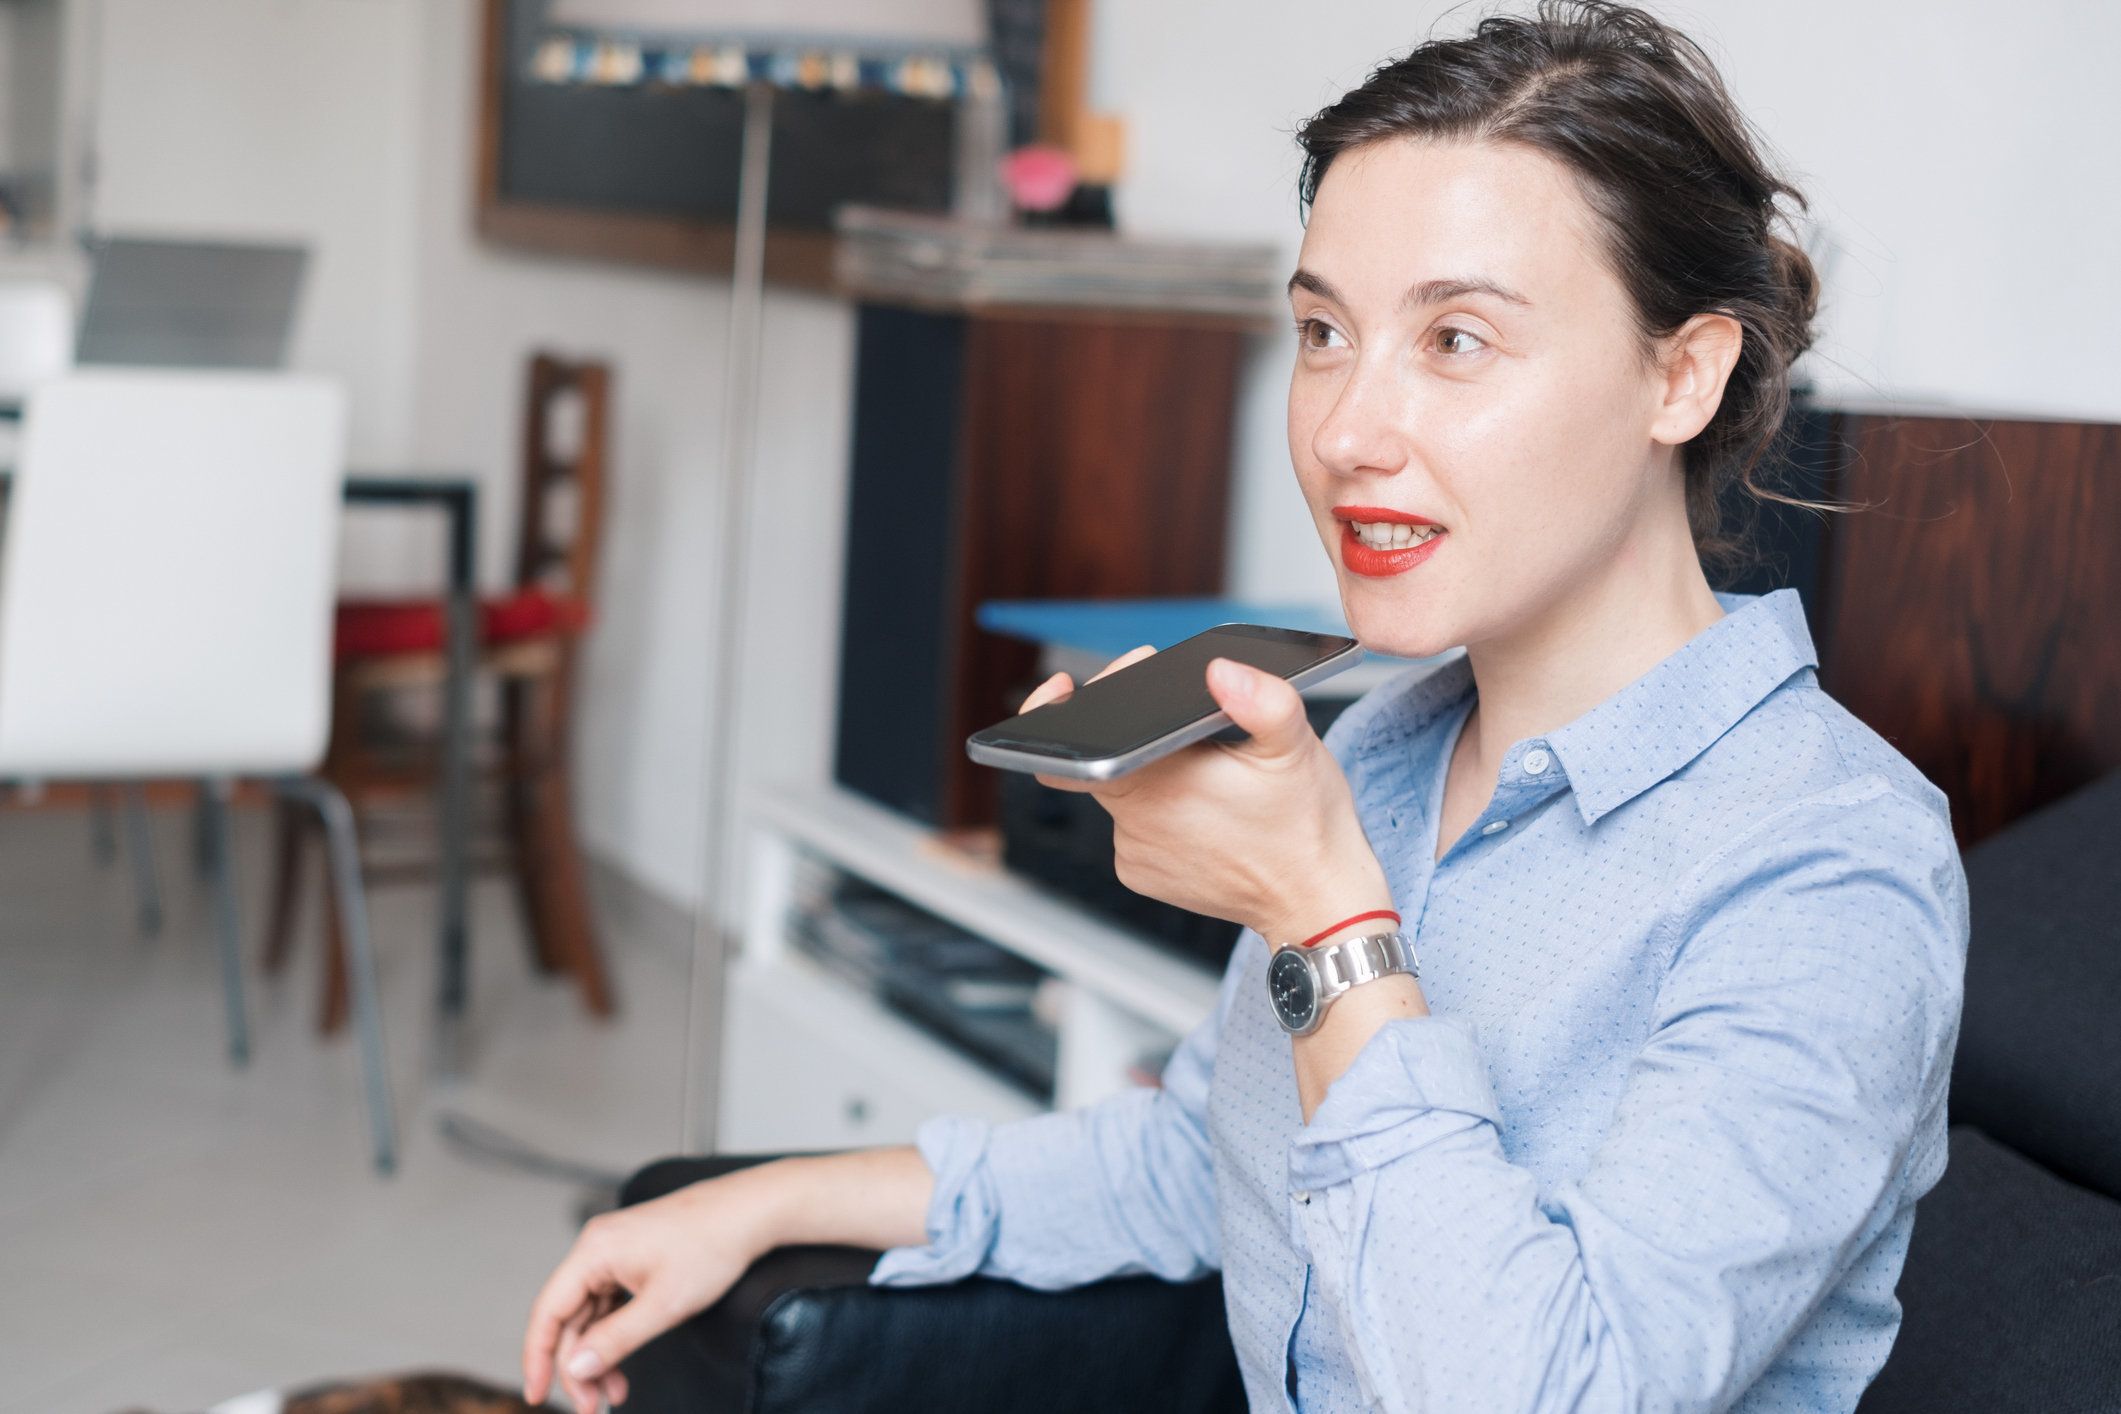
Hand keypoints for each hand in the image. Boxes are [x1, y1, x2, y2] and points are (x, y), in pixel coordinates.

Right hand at [522, 1172, 777, 1411]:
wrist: (751, 1212)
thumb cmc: (713, 1246)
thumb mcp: (664, 1305)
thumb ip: (615, 1340)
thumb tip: (575, 1368)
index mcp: (595, 1251)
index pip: (547, 1311)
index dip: (537, 1358)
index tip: (536, 1395)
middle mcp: (598, 1247)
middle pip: (569, 1318)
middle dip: (578, 1366)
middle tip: (592, 1407)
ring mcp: (615, 1252)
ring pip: (591, 1315)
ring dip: (599, 1356)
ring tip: (614, 1394)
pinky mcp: (633, 1258)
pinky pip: (610, 1304)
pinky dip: (614, 1336)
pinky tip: (623, 1365)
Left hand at [1021, 647, 1389, 943]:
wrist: (1318, 905)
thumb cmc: (1306, 826)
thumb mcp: (1296, 748)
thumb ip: (1262, 700)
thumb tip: (1220, 670)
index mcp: (1157, 783)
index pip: (1074, 742)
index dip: (1062, 709)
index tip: (1070, 685)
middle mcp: (1134, 823)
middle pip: (1099, 762)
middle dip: (1127, 732)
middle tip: (1173, 719)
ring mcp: (1136, 855)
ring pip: (1121, 793)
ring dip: (1148, 774)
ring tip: (1203, 771)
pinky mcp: (1144, 876)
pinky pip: (1134, 828)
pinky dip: (1156, 811)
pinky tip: (1197, 807)